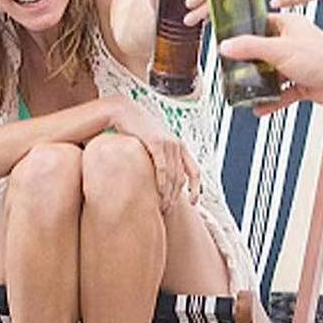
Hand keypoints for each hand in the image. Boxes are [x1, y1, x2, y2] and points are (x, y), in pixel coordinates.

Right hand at [106, 95, 199, 213]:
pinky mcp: (155, 142)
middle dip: (176, 197)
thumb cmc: (137, 131)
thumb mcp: (154, 144)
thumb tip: (163, 178)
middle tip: (169, 210)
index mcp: (180, 146)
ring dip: (169, 194)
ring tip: (163, 207)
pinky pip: (162, 167)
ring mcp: (167, 143)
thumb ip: (161, 159)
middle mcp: (177, 145)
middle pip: (182, 178)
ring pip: (173, 175)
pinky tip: (158, 193)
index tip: (195, 202)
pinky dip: (162, 182)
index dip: (197, 188)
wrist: (125, 112)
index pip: (195, 171)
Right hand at [218, 13, 322, 112]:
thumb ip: (249, 47)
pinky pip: (283, 93)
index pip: (262, 23)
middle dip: (249, 62)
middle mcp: (294, 43)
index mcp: (290, 26)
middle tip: (233, 69)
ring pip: (273, 74)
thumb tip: (225, 47)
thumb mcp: (277, 49)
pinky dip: (272, 101)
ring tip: (244, 90)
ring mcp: (299, 64)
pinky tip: (260, 108)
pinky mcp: (304, 83)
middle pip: (264, 51)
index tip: (230, 39)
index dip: (245, 30)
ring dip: (260, 84)